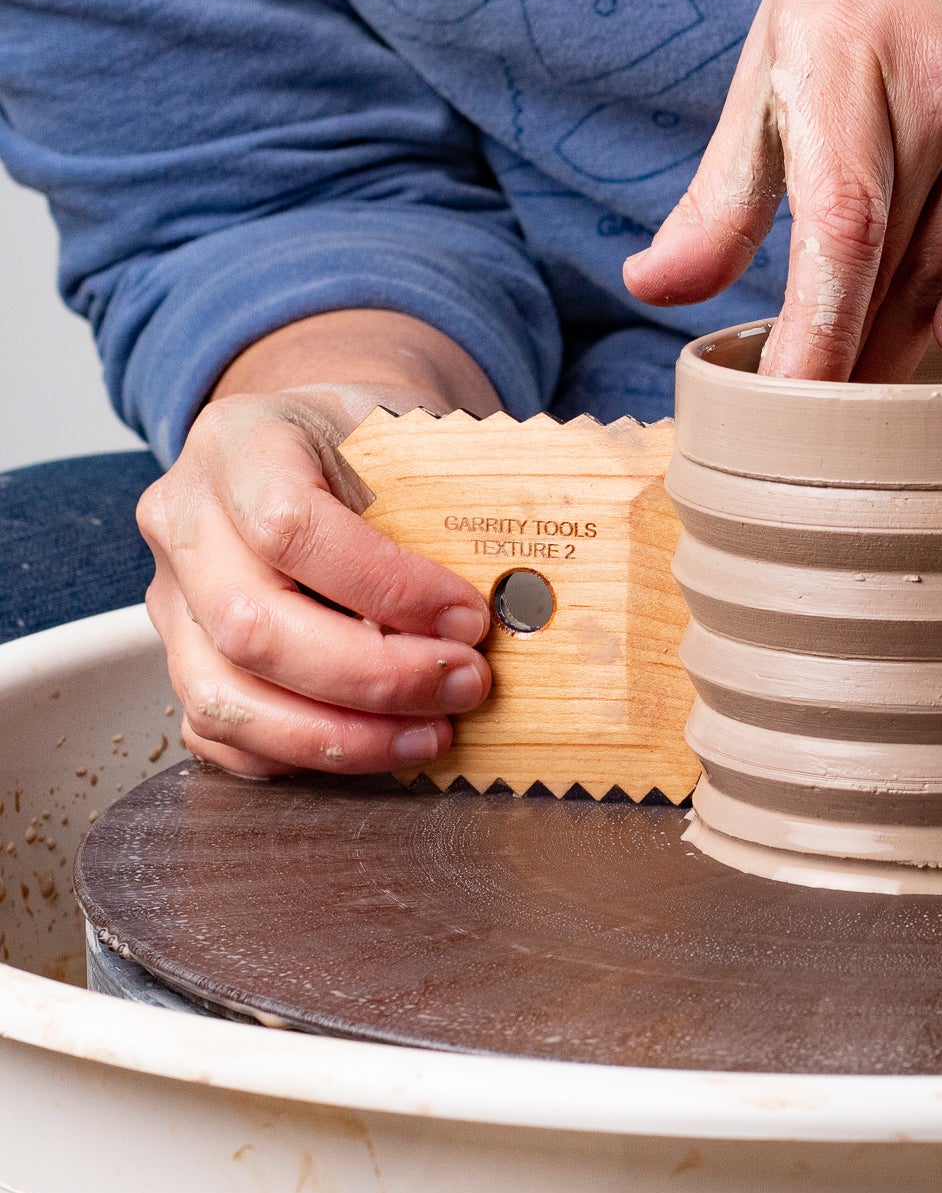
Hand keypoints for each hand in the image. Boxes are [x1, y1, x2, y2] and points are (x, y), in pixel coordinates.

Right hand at [137, 312, 500, 777]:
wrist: (314, 438)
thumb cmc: (368, 444)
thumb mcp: (406, 437)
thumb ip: (444, 502)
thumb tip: (521, 596)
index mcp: (238, 444)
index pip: (290, 528)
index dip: (387, 588)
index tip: (469, 617)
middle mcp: (183, 520)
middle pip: (254, 628)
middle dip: (376, 676)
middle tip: (467, 683)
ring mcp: (170, 597)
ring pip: (227, 699)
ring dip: (343, 735)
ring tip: (432, 734)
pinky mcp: (183, 659)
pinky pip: (221, 736)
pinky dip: (306, 755)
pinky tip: (380, 745)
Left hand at [624, 0, 941, 380]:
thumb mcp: (774, 59)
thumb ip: (722, 191)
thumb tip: (651, 287)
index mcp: (845, 57)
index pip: (840, 224)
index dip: (816, 330)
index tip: (786, 407)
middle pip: (900, 263)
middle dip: (856, 356)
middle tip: (816, 428)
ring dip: (909, 340)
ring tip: (868, 390)